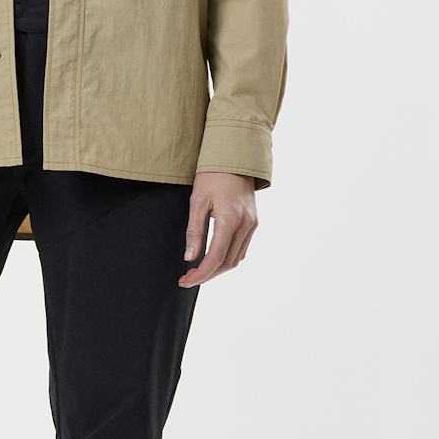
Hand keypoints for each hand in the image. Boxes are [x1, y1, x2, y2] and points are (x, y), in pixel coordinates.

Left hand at [180, 172, 258, 286]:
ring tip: (198, 270)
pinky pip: (242, 248)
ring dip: (218, 268)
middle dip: (207, 274)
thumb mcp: (197, 201)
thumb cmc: (213, 175)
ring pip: (236, 258)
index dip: (200, 274)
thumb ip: (194, 231)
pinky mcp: (253, 222)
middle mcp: (246, 225)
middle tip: (187, 278)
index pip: (215, 258)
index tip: (185, 281)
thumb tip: (190, 257)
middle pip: (227, 262)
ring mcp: (252, 224)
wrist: (236, 157)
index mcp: (230, 220)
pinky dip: (227, 257)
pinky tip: (213, 257)